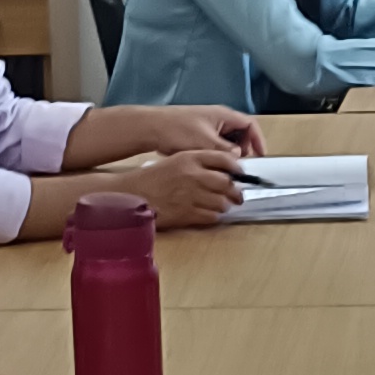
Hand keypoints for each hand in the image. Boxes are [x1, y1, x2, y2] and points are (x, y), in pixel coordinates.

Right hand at [127, 142, 248, 230]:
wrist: (133, 194)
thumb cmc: (155, 177)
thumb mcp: (176, 160)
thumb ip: (200, 162)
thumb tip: (227, 171)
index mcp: (190, 158)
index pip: (224, 158)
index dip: (237, 168)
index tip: (241, 174)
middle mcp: (193, 175)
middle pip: (227, 183)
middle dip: (236, 191)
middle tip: (238, 196)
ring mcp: (191, 195)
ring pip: (222, 202)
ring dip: (225, 205)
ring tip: (221, 205)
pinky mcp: (187, 214)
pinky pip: (212, 216)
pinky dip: (214, 216)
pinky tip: (209, 213)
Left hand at [152, 103, 266, 157]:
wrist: (151, 128)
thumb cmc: (177, 130)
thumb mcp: (205, 143)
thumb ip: (225, 151)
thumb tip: (238, 158)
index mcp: (223, 115)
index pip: (250, 124)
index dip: (258, 140)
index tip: (260, 155)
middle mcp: (218, 118)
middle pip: (241, 133)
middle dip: (244, 149)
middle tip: (239, 165)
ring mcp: (208, 126)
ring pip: (228, 140)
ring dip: (230, 153)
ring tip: (225, 167)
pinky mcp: (199, 134)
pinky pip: (216, 144)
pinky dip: (218, 154)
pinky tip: (212, 164)